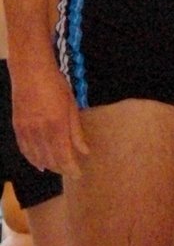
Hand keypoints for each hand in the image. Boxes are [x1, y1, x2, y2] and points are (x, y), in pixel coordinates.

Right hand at [12, 62, 88, 178]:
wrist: (30, 71)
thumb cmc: (55, 85)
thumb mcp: (71, 106)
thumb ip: (76, 131)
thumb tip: (84, 151)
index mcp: (57, 126)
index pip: (64, 157)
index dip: (71, 169)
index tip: (78, 174)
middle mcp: (40, 132)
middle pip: (50, 160)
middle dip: (61, 168)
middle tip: (70, 170)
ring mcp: (26, 131)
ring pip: (36, 157)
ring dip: (47, 165)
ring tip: (57, 168)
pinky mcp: (17, 127)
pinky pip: (24, 150)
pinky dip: (32, 158)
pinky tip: (38, 162)